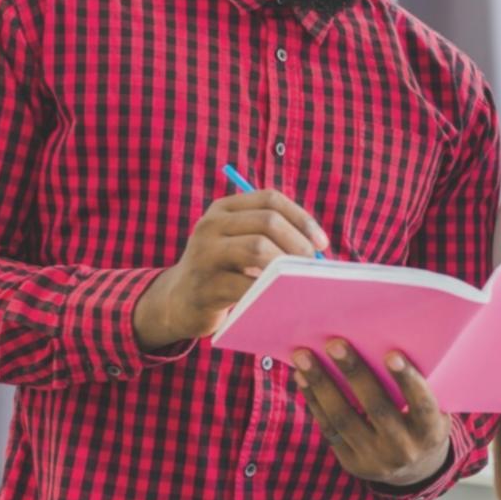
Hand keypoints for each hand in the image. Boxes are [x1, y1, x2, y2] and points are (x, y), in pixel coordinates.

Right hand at [133, 189, 328, 348]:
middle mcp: (210, 225)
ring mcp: (204, 255)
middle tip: (312, 265)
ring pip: (257, 248)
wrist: (179, 301)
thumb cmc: (224, 270)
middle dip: (298, 243)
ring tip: (299, 281)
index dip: (301, 218)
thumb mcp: (241, 243)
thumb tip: (318, 249)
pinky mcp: (205, 286)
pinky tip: (282, 298)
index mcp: (223, 209)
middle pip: (267, 222)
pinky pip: (247, 285)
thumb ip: (272, 236)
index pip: (270, 199)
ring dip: (287, 265)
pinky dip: (271, 291)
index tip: (321, 243)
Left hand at [293, 341, 450, 486]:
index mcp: (430, 432)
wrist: (414, 469)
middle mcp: (403, 448)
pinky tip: (302, 378)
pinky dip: (314, 401)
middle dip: (354, 373)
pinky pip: (328, 429)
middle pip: (376, 408)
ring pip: (343, 419)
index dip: (407, 380)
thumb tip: (386, 342)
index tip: (392, 354)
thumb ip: (417, 386)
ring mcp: (375, 459)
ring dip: (321, 384)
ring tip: (304, 356)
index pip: (421, 405)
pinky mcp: (352, 463)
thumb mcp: (435, 409)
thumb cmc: (423, 421)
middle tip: (335, 344)